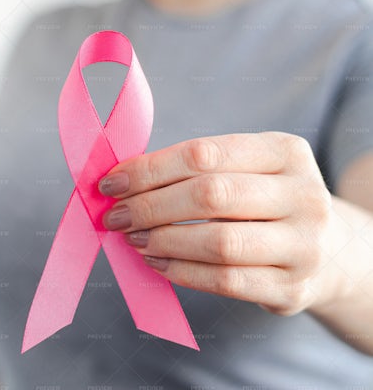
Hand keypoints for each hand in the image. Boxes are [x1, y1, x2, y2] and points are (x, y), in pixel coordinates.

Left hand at [98, 132, 339, 315]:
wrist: (328, 252)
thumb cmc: (263, 204)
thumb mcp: (244, 172)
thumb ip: (191, 171)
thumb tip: (119, 183)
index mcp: (285, 152)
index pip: (203, 154)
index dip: (149, 170)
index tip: (111, 184)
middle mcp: (303, 195)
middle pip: (209, 196)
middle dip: (150, 206)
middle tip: (116, 216)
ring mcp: (304, 245)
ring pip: (218, 242)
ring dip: (163, 241)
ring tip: (133, 239)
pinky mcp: (292, 288)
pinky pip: (225, 281)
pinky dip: (181, 272)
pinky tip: (156, 263)